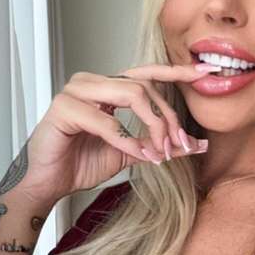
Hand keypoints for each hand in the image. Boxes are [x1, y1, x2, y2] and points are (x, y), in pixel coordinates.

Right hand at [14, 62, 216, 203]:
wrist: (49, 183)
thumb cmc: (82, 164)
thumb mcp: (132, 153)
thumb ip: (161, 144)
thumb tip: (198, 144)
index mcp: (108, 87)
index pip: (148, 73)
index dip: (177, 71)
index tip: (205, 73)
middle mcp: (93, 82)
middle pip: (145, 87)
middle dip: (168, 118)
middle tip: (178, 145)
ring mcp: (77, 91)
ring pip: (131, 94)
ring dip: (152, 126)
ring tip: (158, 152)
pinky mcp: (64, 108)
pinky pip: (107, 120)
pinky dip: (127, 139)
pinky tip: (137, 153)